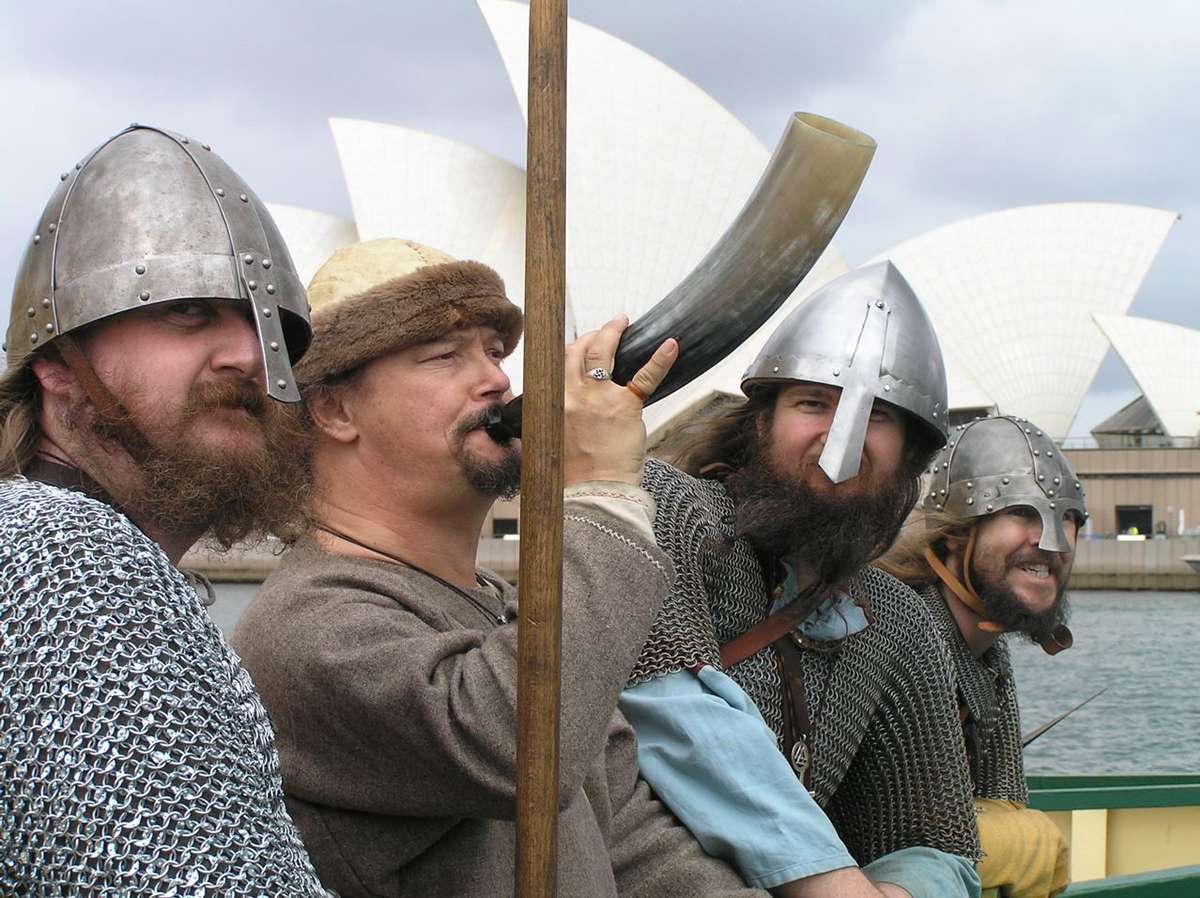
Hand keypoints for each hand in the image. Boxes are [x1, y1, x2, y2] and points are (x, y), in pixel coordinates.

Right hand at [563, 315, 676, 485]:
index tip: (577, 342)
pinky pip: (645, 377)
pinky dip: (659, 359)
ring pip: (603, 351)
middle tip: (606, 328)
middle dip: (593, 334)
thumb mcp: (550, 439)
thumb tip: (561, 406)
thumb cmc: (573, 473)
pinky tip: (670, 345)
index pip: (558, 362)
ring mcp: (599, 398)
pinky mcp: (626, 407)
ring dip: (613, 332)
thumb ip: (554, 416)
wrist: (592, 492)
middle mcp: (571, 394)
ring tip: (622, 322)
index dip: (570, 348)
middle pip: (579, 350)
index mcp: (551, 402)